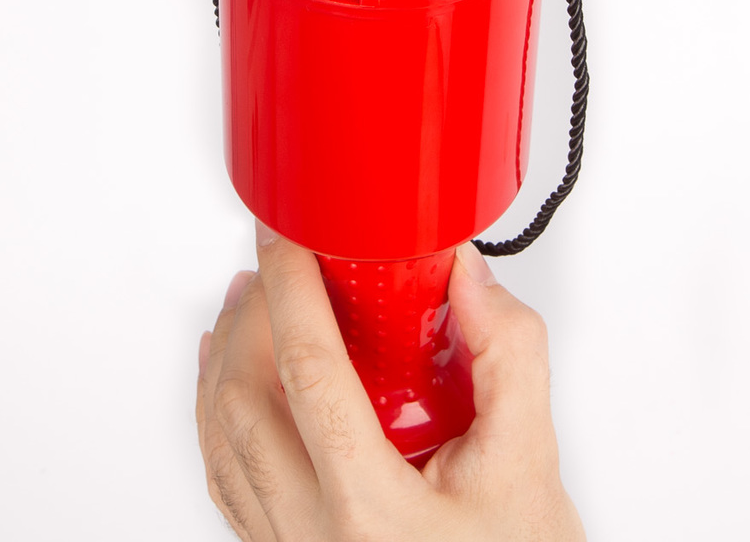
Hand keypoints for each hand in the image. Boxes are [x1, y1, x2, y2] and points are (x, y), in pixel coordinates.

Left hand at [196, 229, 585, 540]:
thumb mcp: (530, 458)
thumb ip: (508, 355)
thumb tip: (466, 277)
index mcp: (369, 509)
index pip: (308, 371)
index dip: (289, 289)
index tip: (286, 237)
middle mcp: (313, 537)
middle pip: (244, 404)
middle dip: (252, 317)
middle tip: (278, 265)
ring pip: (222, 444)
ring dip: (226, 361)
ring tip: (249, 304)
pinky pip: (229, 482)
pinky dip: (219, 418)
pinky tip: (230, 383)